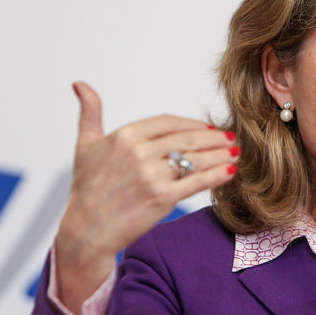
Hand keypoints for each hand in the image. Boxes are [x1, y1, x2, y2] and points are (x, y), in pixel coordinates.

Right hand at [54, 82, 237, 313]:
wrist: (85, 230)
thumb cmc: (87, 189)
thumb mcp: (85, 145)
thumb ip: (90, 113)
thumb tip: (79, 84)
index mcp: (125, 136)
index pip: (170, 122)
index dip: (193, 124)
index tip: (207, 127)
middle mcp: (139, 152)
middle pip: (188, 138)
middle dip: (214, 137)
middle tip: (230, 137)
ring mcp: (152, 175)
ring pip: (196, 158)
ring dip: (221, 154)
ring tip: (236, 153)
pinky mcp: (163, 197)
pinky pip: (198, 181)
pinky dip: (217, 175)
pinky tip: (229, 171)